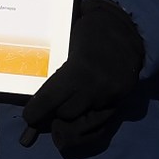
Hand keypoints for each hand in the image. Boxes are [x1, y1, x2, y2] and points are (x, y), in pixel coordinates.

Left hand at [21, 0, 146, 153]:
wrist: (128, 30)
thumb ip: (56, 73)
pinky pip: (101, 128)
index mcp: (80, 70)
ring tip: (67, 109)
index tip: (30, 116)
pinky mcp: (121, 103)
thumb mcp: (68, 44)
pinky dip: (88, 128)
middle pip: (65, 115)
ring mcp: (111, 98)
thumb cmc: (92, 32)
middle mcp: (96, 88)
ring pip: (83, 124)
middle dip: (55, 113)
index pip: (49, 102)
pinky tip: (81, 120)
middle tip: (50, 106)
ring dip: (72, 119)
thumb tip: (37, 102)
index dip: (34, 113)